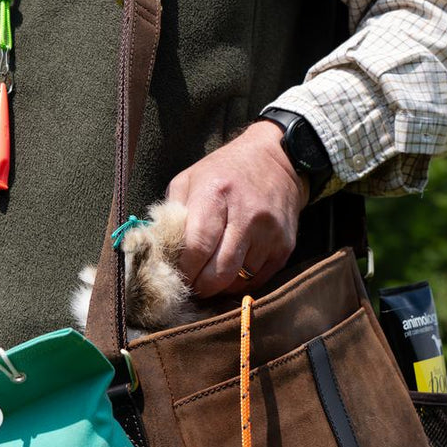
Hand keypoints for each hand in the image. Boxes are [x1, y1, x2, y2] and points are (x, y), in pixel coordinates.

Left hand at [168, 121, 308, 298]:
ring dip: (221, 285)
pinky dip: (241, 282)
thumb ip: (173, 213)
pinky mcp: (285, 247)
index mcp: (216, 194)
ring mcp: (269, 234)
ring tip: (212, 275)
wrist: (279, 160)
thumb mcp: (191, 179)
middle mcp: (246, 215)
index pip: (196, 248)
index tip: (176, 274)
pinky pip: (258, 280)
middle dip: (201, 286)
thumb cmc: (226, 172)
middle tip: (192, 285)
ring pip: (238, 281)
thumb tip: (161, 251)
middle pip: (219, 273)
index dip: (184, 269)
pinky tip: (232, 271)